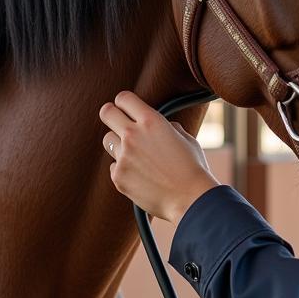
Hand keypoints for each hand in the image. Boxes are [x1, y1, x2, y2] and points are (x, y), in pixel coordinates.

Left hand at [100, 91, 219, 222]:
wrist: (190, 199)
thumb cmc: (193, 168)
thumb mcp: (186, 139)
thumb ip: (168, 127)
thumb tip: (163, 125)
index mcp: (151, 121)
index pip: (123, 98)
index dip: (124, 102)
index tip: (127, 109)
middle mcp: (133, 135)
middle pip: (106, 113)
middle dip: (111, 115)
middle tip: (118, 123)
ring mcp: (123, 156)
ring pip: (108, 140)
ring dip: (118, 144)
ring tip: (136, 155)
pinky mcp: (118, 177)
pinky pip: (113, 165)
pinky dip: (123, 169)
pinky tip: (140, 176)